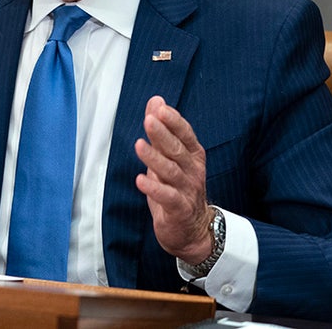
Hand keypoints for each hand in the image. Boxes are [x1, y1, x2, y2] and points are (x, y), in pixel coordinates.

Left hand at [134, 96, 212, 263]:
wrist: (191, 230)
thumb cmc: (177, 188)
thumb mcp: (169, 157)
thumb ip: (162, 130)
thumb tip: (156, 100)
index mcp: (192, 155)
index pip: (185, 134)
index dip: (174, 121)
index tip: (160, 108)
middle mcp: (192, 171)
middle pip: (177, 150)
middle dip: (163, 134)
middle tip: (149, 120)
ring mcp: (187, 190)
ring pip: (171, 171)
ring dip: (154, 158)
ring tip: (139, 146)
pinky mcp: (179, 209)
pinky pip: (167, 196)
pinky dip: (154, 188)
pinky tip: (140, 179)